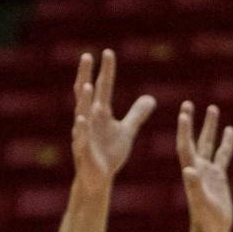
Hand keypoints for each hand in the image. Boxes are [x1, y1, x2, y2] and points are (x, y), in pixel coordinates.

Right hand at [71, 49, 154, 194]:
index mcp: (100, 112)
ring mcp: (84, 133)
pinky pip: (81, 138)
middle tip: (87, 55)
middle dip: (86, 75)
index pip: (103, 87)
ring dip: (83, 99)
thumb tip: (151, 98)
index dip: (106, 71)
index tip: (108, 52)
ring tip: (87, 84)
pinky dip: (81, 128)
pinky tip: (81, 119)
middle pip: (86, 93)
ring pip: (81, 113)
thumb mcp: (127, 131)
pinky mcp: (83, 151)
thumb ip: (137, 114)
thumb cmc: (109, 153)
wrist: (98, 178)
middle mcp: (89, 119)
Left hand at [176, 101, 232, 231]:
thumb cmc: (205, 219)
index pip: (185, 146)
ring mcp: (208, 171)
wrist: (212, 231)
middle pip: (194, 140)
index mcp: (191, 172)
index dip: (184, 130)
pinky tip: (230, 130)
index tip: (184, 113)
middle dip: (191, 122)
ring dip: (210, 127)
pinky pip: (223, 155)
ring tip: (213, 108)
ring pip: (209, 144)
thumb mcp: (200, 202)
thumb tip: (189, 170)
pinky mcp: (219, 177)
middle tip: (188, 103)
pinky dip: (226, 143)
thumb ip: (194, 186)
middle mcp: (198, 168)